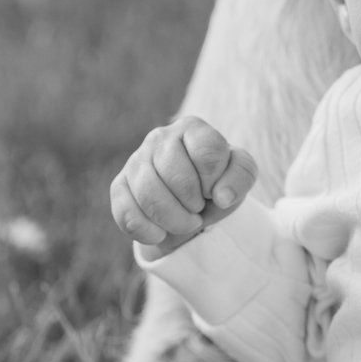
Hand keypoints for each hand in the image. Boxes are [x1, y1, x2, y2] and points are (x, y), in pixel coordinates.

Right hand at [110, 118, 257, 254]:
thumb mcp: (240, 174)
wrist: (192, 204)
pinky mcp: (119, 186)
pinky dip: (148, 232)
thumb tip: (221, 196)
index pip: (207, 154)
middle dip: (194, 204)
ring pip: (149, 196)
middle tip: (198, 209)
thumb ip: (241, 176)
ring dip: (173, 220)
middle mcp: (160, 137)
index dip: (214, 182)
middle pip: (176, 177)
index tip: (214, 190)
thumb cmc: (218, 182)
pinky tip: (160, 233)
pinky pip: (126, 214)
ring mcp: (136, 161)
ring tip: (185, 222)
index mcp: (192, 128)